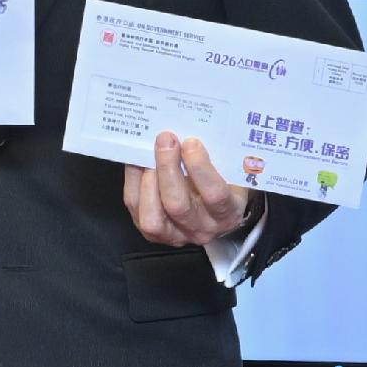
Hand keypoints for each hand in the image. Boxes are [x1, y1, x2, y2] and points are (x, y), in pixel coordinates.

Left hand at [125, 133, 250, 248]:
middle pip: (178, 205)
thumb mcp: (231, 170)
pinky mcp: (154, 233)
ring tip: (149, 153)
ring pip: (153, 217)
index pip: (215, 195)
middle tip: (165, 140)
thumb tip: (188, 131)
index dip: (200, 168)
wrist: (218, 209)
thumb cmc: (226, 183)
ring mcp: (176, 235)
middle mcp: (202, 229)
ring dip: (148, 180)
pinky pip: (137, 209)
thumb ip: (217, 155)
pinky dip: (134, 183)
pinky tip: (137, 162)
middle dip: (167, 168)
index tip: (191, 143)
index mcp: (227, 213)